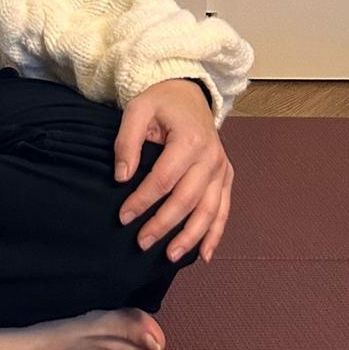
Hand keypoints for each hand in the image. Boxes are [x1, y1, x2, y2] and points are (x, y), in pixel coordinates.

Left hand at [113, 79, 232, 264]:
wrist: (189, 93)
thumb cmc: (161, 102)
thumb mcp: (137, 109)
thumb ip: (127, 142)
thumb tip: (122, 178)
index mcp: (190, 139)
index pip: (163, 179)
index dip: (143, 200)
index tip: (123, 216)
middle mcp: (211, 157)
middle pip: (186, 199)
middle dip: (163, 224)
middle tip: (141, 242)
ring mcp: (222, 169)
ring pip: (208, 211)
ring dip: (190, 237)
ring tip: (170, 256)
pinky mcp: (226, 177)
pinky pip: (223, 210)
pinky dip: (215, 234)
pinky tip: (203, 255)